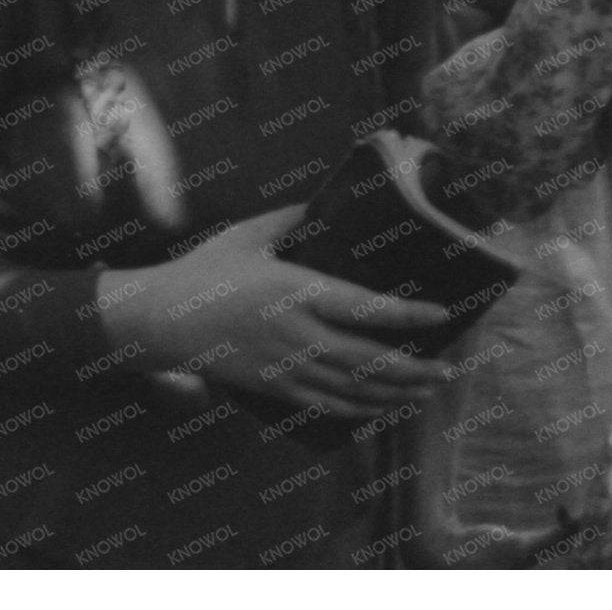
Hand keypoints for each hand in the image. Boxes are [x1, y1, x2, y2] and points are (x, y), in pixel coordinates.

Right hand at [97, 205, 457, 420]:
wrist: (165, 321)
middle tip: (447, 370)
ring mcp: (288, 366)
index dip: (406, 315)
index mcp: (295, 291)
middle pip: (369, 360)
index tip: (440, 315)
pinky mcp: (276, 388)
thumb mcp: (246, 236)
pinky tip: (381, 408)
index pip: (364, 308)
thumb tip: (320, 202)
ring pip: (353, 389)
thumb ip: (287, 219)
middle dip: (413, 368)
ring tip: (426, 392)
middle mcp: (298, 334)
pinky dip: (359, 409)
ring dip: (395, 393)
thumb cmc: (205, 272)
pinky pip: (327, 405)